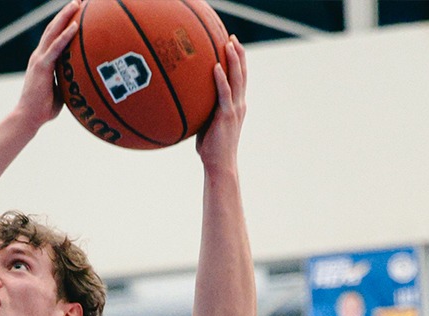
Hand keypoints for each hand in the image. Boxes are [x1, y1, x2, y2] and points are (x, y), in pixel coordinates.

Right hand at [15, 0, 81, 130]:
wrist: (28, 118)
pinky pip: (56, 47)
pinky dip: (66, 35)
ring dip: (65, 16)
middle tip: (78, 1)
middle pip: (53, 28)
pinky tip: (76, 25)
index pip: (53, 37)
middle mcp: (39, 56)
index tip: (75, 12)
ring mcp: (39, 59)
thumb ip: (68, 83)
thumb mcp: (61, 93)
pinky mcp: (42, 66)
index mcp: (42, 61)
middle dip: (65, 13)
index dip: (63, 23)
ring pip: (53, 32)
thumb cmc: (43, 110)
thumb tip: (83, 83)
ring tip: (77, 3)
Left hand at [195, 36, 247, 168]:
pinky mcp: (227, 116)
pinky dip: (221, 79)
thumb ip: (202, 111)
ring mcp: (234, 109)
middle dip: (238, 54)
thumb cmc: (210, 149)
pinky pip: (224, 93)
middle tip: (232, 37)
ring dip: (233, 60)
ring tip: (229, 43)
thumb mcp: (206, 125)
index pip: (239, 79)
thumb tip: (186, 102)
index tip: (232, 45)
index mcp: (236, 105)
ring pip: (237, 79)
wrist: (219, 165)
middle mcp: (239, 104)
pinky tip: (216, 66)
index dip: (238, 62)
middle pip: (242, 74)